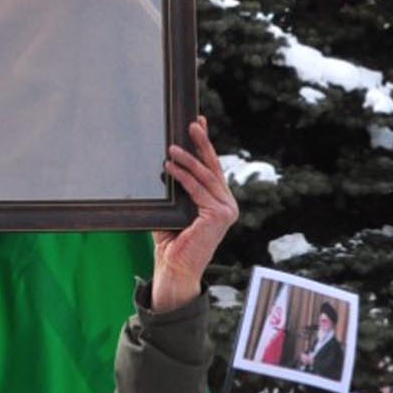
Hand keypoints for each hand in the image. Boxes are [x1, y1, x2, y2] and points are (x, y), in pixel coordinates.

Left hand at [151, 118, 238, 313]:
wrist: (175, 269)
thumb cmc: (172, 243)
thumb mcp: (174, 210)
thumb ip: (176, 192)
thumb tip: (165, 164)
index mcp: (219, 202)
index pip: (212, 169)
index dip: (205, 146)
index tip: (198, 124)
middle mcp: (227, 204)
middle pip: (213, 167)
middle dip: (202, 143)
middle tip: (192, 123)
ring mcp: (226, 209)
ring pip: (205, 176)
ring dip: (188, 158)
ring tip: (171, 147)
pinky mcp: (219, 215)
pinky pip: (198, 189)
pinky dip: (183, 176)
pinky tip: (169, 167)